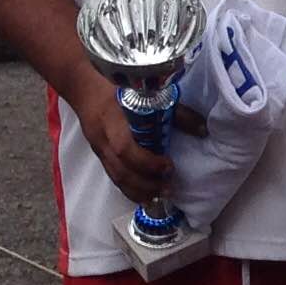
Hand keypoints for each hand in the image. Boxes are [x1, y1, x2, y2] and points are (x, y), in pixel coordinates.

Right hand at [76, 81, 175, 206]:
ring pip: (116, 178)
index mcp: (113, 121)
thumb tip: (203, 130)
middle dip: (146, 184)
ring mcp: (99, 149)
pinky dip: (130, 189)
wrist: (83, 88)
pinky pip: (113, 177)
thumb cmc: (117, 89)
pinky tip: (146, 196)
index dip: (147, 162)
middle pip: (121, 170)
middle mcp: (103, 139)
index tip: (168, 165)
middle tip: (169, 188)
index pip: (124, 149)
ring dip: (139, 191)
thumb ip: (176, 112)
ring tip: (161, 196)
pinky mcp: (99, 156)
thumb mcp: (147, 95)